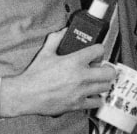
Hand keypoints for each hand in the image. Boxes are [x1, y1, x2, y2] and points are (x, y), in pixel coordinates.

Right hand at [0, 28, 117, 117]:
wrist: (27, 95)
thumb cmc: (35, 75)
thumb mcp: (45, 52)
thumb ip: (56, 39)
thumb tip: (63, 31)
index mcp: (74, 61)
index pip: (99, 50)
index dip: (99, 50)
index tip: (97, 52)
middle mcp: (81, 76)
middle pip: (109, 72)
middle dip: (108, 69)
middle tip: (102, 69)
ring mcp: (81, 91)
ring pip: (105, 87)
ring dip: (102, 83)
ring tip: (96, 81)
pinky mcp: (78, 104)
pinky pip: (97, 102)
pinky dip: (96, 98)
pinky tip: (90, 95)